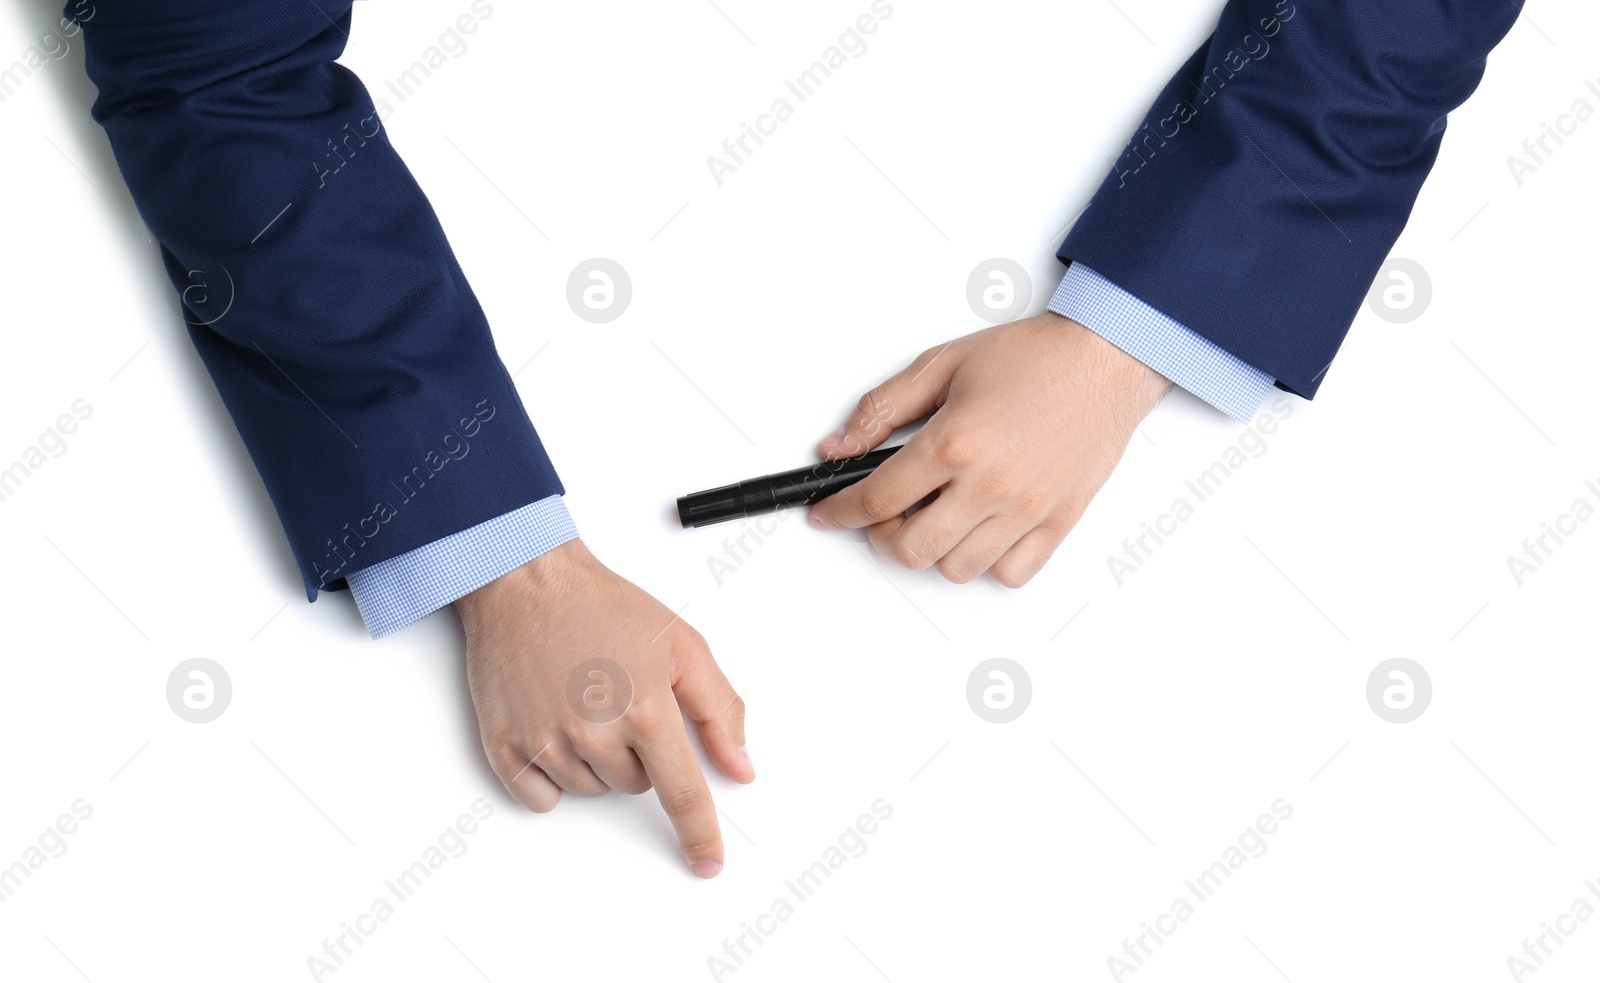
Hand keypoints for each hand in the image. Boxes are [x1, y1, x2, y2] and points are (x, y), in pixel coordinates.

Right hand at [454, 539, 752, 877]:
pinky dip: (552, 775)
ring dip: (596, 760)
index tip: (708, 861)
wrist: (528, 583)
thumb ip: (719, 710)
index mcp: (645, 709)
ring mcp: (545, 743)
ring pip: (592, 791)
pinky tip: (552, 727)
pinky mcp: (504, 746)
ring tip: (583, 700)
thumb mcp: (682, 646)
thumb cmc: (604, 607)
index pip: (683, 795)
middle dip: (639, 751)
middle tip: (619, 697)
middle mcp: (594, 733)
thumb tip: (739, 768)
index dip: (700, 833)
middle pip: (636, 787)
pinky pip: (541, 797)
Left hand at [808, 313, 1170, 585]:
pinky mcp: (1059, 521)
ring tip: (936, 517)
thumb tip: (838, 446)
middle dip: (883, 536)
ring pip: (956, 568)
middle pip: (911, 548)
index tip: (828, 515)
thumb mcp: (942, 364)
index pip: (876, 499)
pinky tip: (980, 531)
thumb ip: (882, 408)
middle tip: (886, 514)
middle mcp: (989, 483)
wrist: (1105, 357)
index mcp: (954, 441)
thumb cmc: (1033, 357)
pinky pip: (1010, 574)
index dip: (840, 513)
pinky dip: (987, 563)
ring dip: (934, 550)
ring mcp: (1026, 509)